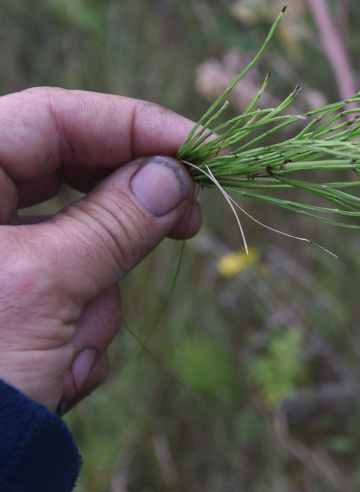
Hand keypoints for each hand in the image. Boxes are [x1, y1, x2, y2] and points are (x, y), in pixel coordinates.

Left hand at [0, 87, 202, 413]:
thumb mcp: (50, 286)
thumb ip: (118, 220)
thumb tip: (173, 176)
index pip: (53, 116)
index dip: (136, 124)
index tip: (206, 152)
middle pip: (71, 180)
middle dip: (125, 224)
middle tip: (191, 226)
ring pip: (79, 247)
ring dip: (95, 303)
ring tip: (67, 353)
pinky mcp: (4, 309)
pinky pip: (68, 296)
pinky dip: (77, 335)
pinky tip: (54, 375)